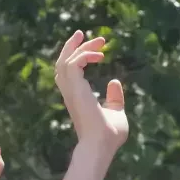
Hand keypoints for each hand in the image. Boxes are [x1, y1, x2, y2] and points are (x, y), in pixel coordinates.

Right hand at [55, 31, 127, 149]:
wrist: (102, 145)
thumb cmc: (109, 135)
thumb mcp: (116, 112)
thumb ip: (115, 98)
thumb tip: (114, 81)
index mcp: (77, 98)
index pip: (70, 74)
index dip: (81, 57)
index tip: (99, 50)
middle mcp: (70, 93)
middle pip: (62, 64)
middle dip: (74, 47)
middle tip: (87, 34)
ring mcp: (70, 91)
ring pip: (64, 61)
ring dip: (77, 46)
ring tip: (94, 38)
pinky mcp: (75, 89)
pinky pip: (73, 63)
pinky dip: (84, 55)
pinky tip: (99, 56)